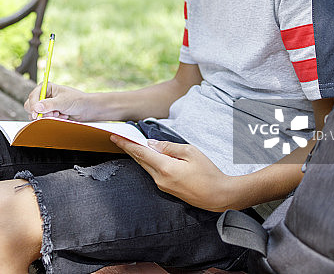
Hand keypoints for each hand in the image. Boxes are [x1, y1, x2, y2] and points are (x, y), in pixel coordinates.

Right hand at [24, 83, 99, 120]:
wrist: (85, 109)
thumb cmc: (76, 100)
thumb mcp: (62, 102)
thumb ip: (49, 105)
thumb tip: (36, 107)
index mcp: (46, 88)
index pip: (32, 96)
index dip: (33, 106)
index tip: (37, 113)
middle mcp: (44, 96)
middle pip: (31, 106)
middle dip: (42, 112)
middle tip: (53, 113)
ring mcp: (45, 105)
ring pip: (36, 114)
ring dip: (48, 117)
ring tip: (59, 114)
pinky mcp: (48, 113)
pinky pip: (43, 119)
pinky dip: (51, 120)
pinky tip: (61, 116)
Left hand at [110, 136, 235, 211]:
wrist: (219, 196)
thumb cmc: (208, 173)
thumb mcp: (190, 152)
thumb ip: (169, 147)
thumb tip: (152, 144)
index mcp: (165, 168)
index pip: (140, 153)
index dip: (127, 144)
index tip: (115, 137)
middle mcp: (160, 179)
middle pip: (140, 160)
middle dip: (128, 148)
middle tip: (118, 138)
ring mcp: (162, 186)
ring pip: (146, 167)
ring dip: (138, 155)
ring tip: (130, 144)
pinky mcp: (167, 189)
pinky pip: (153, 173)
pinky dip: (147, 163)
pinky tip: (147, 156)